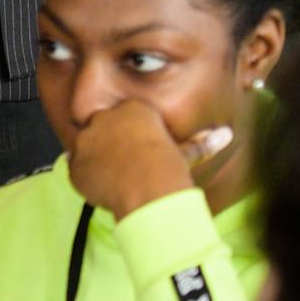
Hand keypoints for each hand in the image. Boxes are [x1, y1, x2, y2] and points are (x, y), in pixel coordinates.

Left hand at [70, 99, 233, 220]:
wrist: (149, 191)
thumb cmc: (171, 170)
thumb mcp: (187, 153)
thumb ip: (200, 142)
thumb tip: (225, 135)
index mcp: (132, 109)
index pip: (125, 117)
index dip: (132, 136)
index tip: (141, 152)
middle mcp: (104, 118)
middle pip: (103, 127)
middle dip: (112, 143)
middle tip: (127, 165)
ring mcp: (85, 140)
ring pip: (87, 147)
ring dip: (98, 159)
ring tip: (117, 177)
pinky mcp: (75, 163)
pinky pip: (77, 169)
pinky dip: (88, 178)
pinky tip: (105, 187)